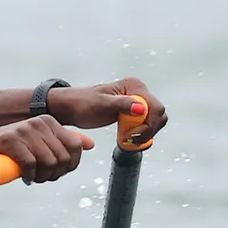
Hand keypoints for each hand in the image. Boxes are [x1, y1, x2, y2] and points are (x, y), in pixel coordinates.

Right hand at [0, 116, 93, 182]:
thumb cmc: (9, 149)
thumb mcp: (39, 142)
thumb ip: (62, 142)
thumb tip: (90, 144)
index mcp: (49, 122)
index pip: (75, 146)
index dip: (70, 165)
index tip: (58, 172)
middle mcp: (38, 123)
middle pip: (63, 157)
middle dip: (55, 173)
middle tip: (42, 178)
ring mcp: (24, 130)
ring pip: (48, 162)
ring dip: (42, 177)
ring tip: (33, 178)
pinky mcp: (10, 140)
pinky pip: (30, 164)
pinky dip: (29, 175)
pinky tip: (24, 177)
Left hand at [46, 77, 167, 145]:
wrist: (69, 108)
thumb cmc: (80, 104)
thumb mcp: (100, 105)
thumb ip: (121, 105)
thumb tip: (140, 108)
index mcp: (134, 86)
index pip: (155, 107)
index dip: (149, 124)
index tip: (133, 135)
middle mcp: (139, 92)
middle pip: (158, 115)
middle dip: (148, 130)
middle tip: (130, 140)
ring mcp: (137, 102)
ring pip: (154, 121)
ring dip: (145, 134)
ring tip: (128, 141)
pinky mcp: (132, 112)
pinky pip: (146, 124)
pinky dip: (141, 134)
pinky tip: (130, 140)